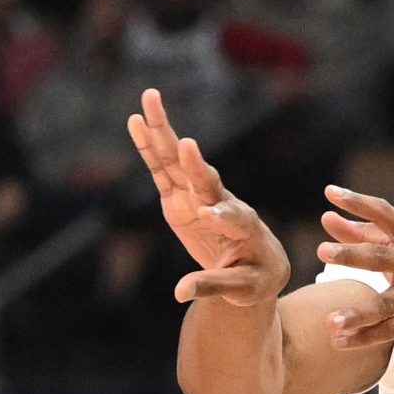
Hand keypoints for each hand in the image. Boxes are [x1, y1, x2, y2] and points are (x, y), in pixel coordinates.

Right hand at [127, 88, 289, 305]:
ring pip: (179, 162)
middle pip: (205, 178)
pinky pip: (163, 169)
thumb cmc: (254, 278)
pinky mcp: (180, 197)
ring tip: (150, 100)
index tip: (209, 215)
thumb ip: (212, 285)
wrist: (257, 265)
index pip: (232, 217)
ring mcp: (198, 196)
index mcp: (243, 227)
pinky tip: (136, 121)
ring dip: (165, 133)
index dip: (222, 214)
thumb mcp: (241, 288)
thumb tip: (180, 293)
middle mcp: (220, 202)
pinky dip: (150, 147)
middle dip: (194, 162)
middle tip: (186, 143)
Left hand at [315, 186, 393, 347]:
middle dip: (353, 254)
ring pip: (387, 303)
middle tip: (321, 251)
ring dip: (357, 313)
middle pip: (383, 256)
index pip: (385, 213)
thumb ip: (363, 234)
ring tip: (328, 321)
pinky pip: (392, 330)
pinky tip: (338, 342)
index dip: (359, 202)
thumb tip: (325, 218)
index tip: (331, 192)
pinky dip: (364, 337)